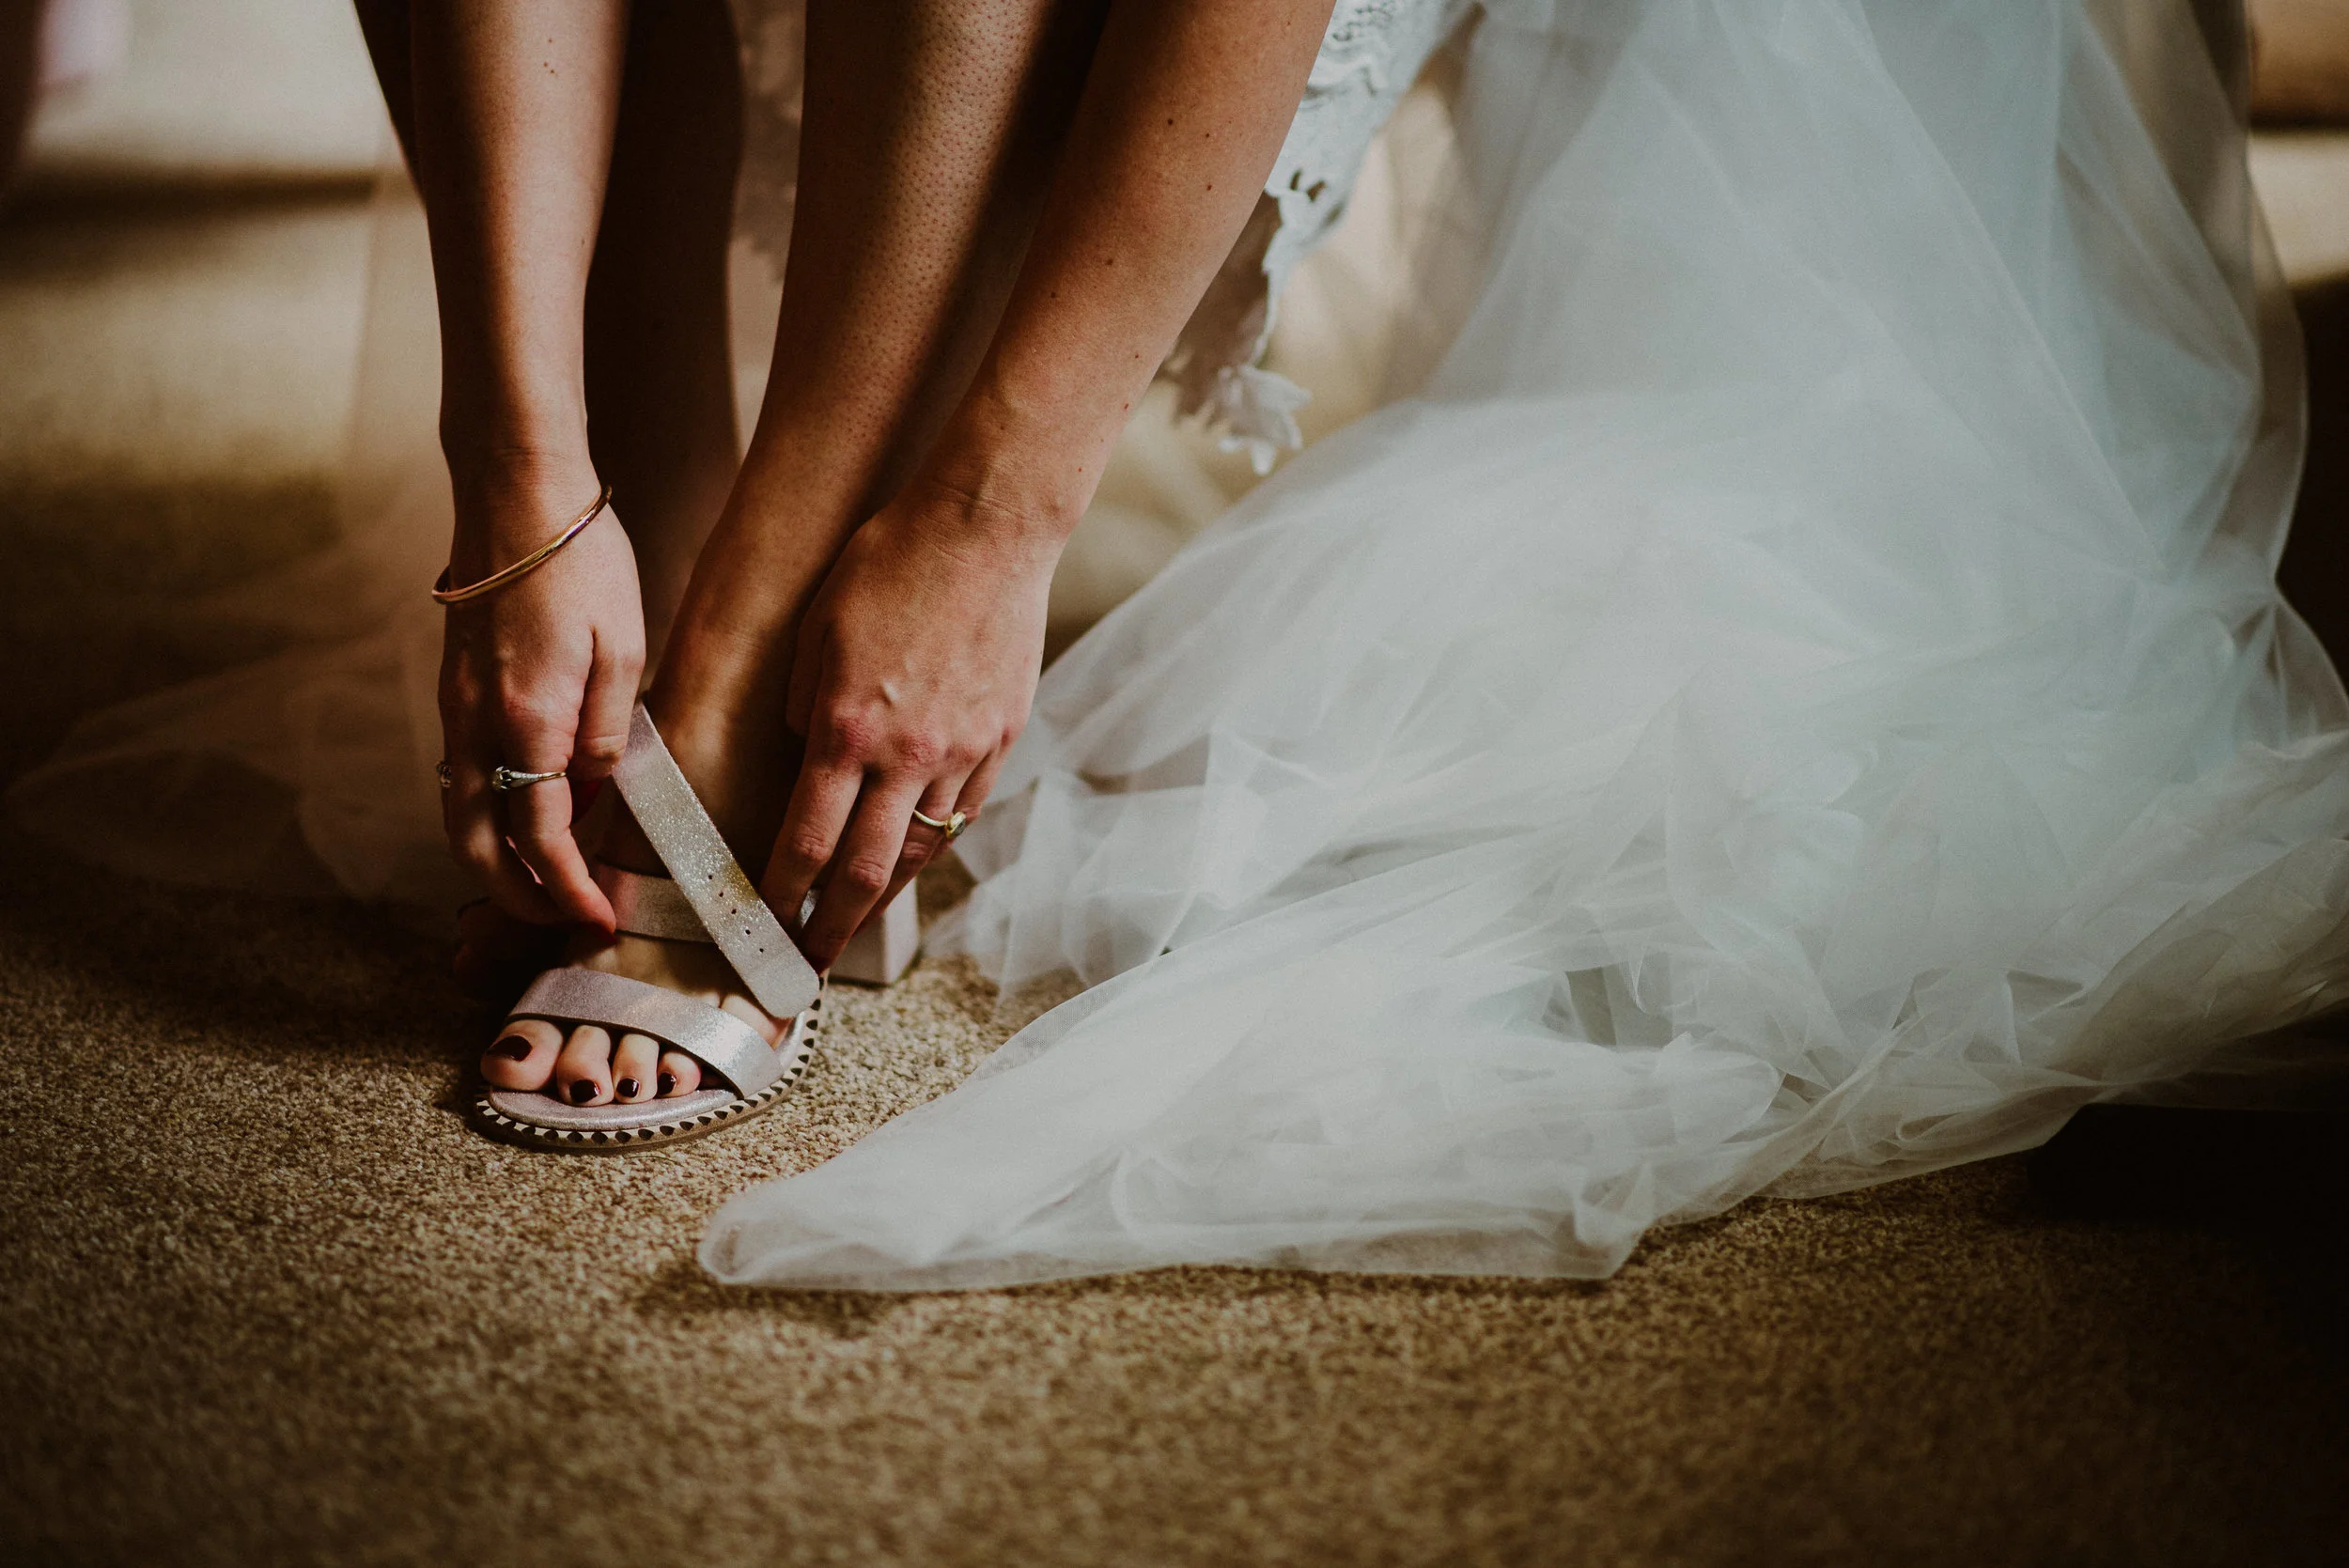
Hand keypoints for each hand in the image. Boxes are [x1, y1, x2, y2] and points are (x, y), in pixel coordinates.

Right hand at [437, 459, 642, 929]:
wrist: (516, 491)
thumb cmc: (583, 562)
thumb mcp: (625, 649)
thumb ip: (608, 732)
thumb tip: (595, 791)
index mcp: (528, 719)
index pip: (541, 836)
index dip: (568, 888)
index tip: (598, 919)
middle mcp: (476, 723)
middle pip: (475, 843)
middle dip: (518, 894)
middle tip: (567, 916)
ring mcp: (454, 706)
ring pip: (458, 813)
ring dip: (497, 859)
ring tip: (552, 878)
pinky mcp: (452, 688)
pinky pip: (461, 774)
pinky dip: (489, 813)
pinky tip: (535, 811)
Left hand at [763, 478, 1059, 967]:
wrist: (986, 529)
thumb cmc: (889, 561)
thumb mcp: (817, 627)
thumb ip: (805, 703)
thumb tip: (809, 752)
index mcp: (846, 729)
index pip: (806, 841)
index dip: (781, 896)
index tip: (760, 926)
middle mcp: (906, 756)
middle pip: (866, 872)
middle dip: (831, 927)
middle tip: (808, 962)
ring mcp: (962, 752)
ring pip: (920, 850)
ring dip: (884, 896)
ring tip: (857, 920)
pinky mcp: (1001, 737)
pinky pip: (962, 810)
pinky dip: (932, 843)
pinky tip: (912, 855)